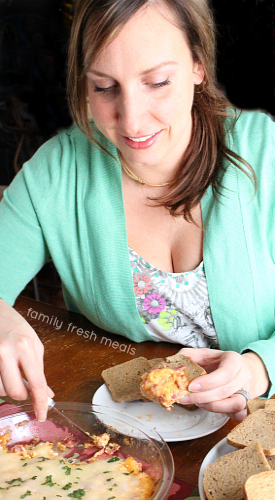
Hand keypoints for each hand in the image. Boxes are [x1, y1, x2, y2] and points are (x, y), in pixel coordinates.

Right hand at [0, 300, 53, 420]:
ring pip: (1, 390)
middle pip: (15, 392)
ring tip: (10, 373)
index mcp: (25, 346)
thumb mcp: (34, 342)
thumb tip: (47, 394)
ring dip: (7, 387)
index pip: (36, 383)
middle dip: (21, 394)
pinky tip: (3, 372)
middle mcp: (6, 352)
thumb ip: (39, 370)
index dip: (40, 403)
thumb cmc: (15, 325)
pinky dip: (0, 382)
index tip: (42, 415)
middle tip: (23, 385)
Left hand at [177, 347, 269, 421]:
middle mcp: (243, 376)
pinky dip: (224, 414)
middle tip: (185, 398)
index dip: (208, 382)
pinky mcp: (246, 405)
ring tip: (198, 403)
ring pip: (234, 404)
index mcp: (234, 360)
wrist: (243, 370)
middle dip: (202, 397)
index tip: (191, 386)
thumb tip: (173, 367)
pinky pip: (239, 415)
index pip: (225, 373)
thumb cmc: (219, 363)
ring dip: (213, 407)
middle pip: (225, 390)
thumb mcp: (205, 354)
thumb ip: (189, 356)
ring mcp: (247, 392)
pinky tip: (210, 407)